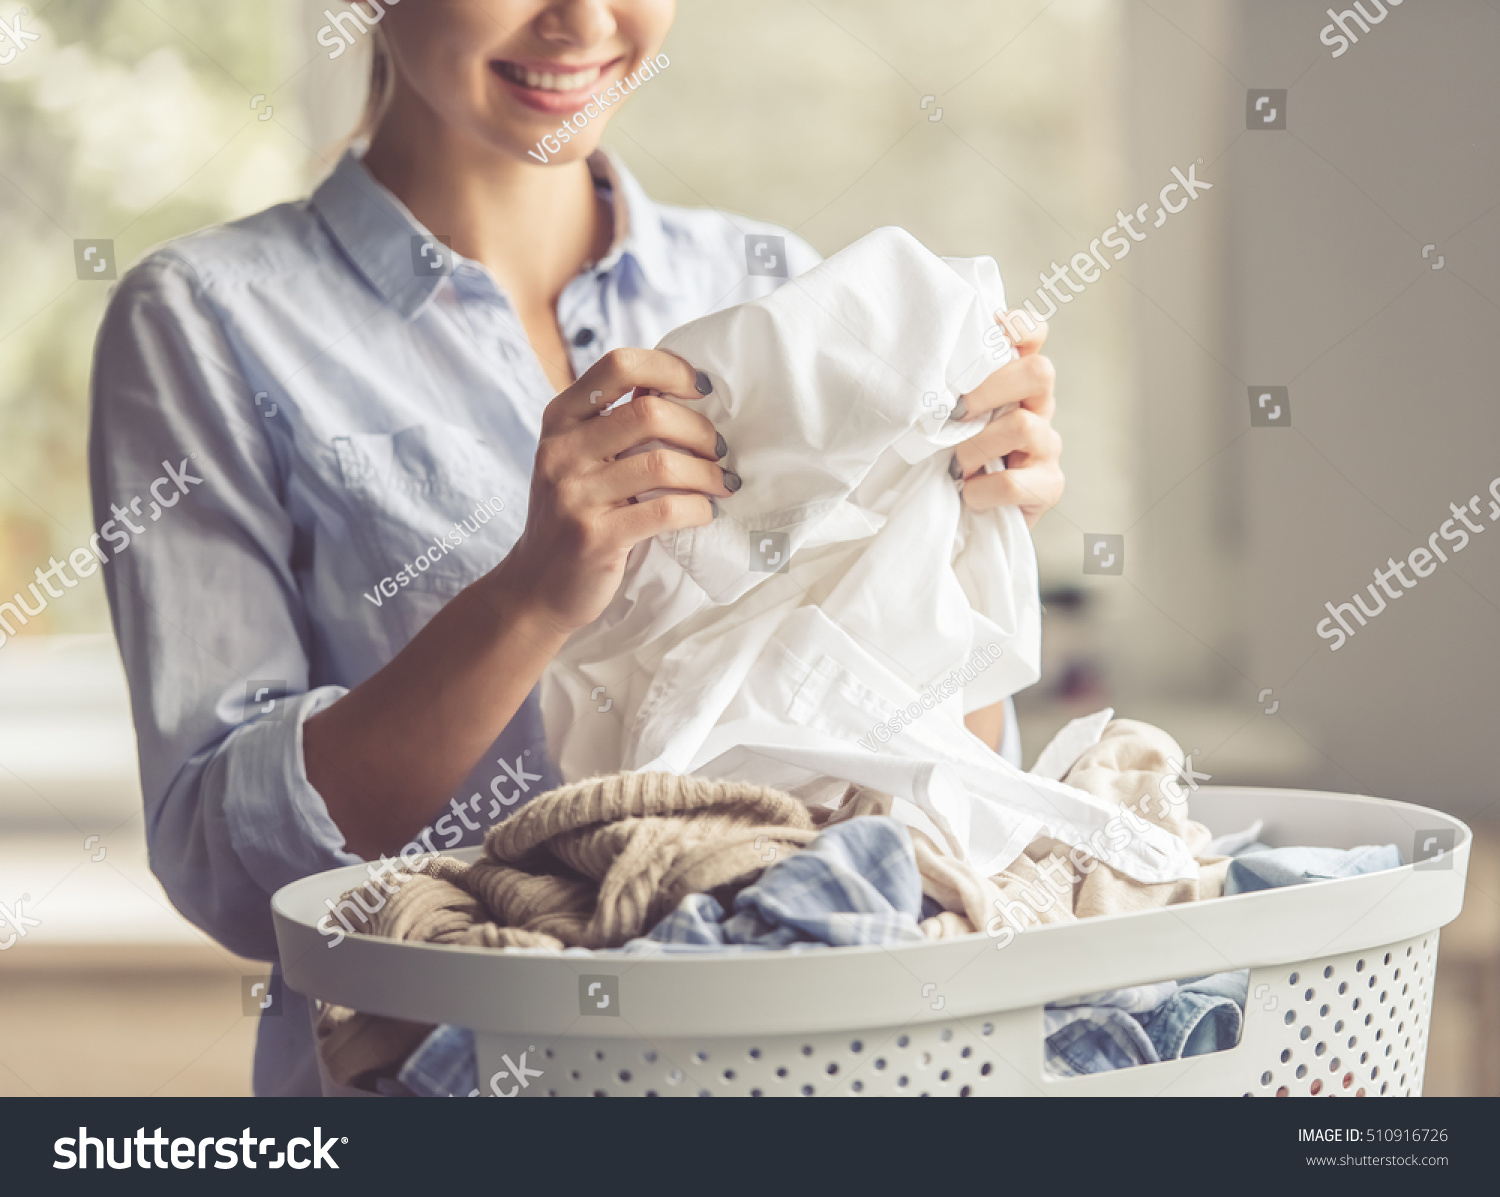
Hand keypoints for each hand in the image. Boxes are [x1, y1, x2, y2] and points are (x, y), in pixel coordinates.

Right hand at [495, 348, 734, 633]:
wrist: (535, 587)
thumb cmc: (575, 514)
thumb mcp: (580, 458)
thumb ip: (616, 422)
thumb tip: (678, 384)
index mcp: (561, 419)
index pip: (618, 365)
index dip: (670, 368)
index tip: (702, 389)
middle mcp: (561, 451)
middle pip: (649, 412)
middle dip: (699, 430)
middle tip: (719, 451)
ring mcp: (575, 495)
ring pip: (662, 463)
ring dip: (706, 473)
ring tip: (722, 484)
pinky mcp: (595, 538)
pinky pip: (665, 510)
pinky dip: (697, 509)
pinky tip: (705, 512)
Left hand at [950, 311, 1064, 526]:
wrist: (962, 520)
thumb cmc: (945, 461)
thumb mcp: (940, 417)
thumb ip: (945, 389)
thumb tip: (919, 365)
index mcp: (1014, 382)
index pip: (1032, 335)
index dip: (1016, 328)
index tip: (986, 338)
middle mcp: (1038, 407)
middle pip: (1040, 372)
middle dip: (991, 389)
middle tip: (958, 413)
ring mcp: (1047, 445)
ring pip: (1022, 426)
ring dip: (976, 448)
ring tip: (958, 467)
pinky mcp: (1049, 485)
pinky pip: (1014, 482)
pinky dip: (981, 491)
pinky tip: (969, 495)